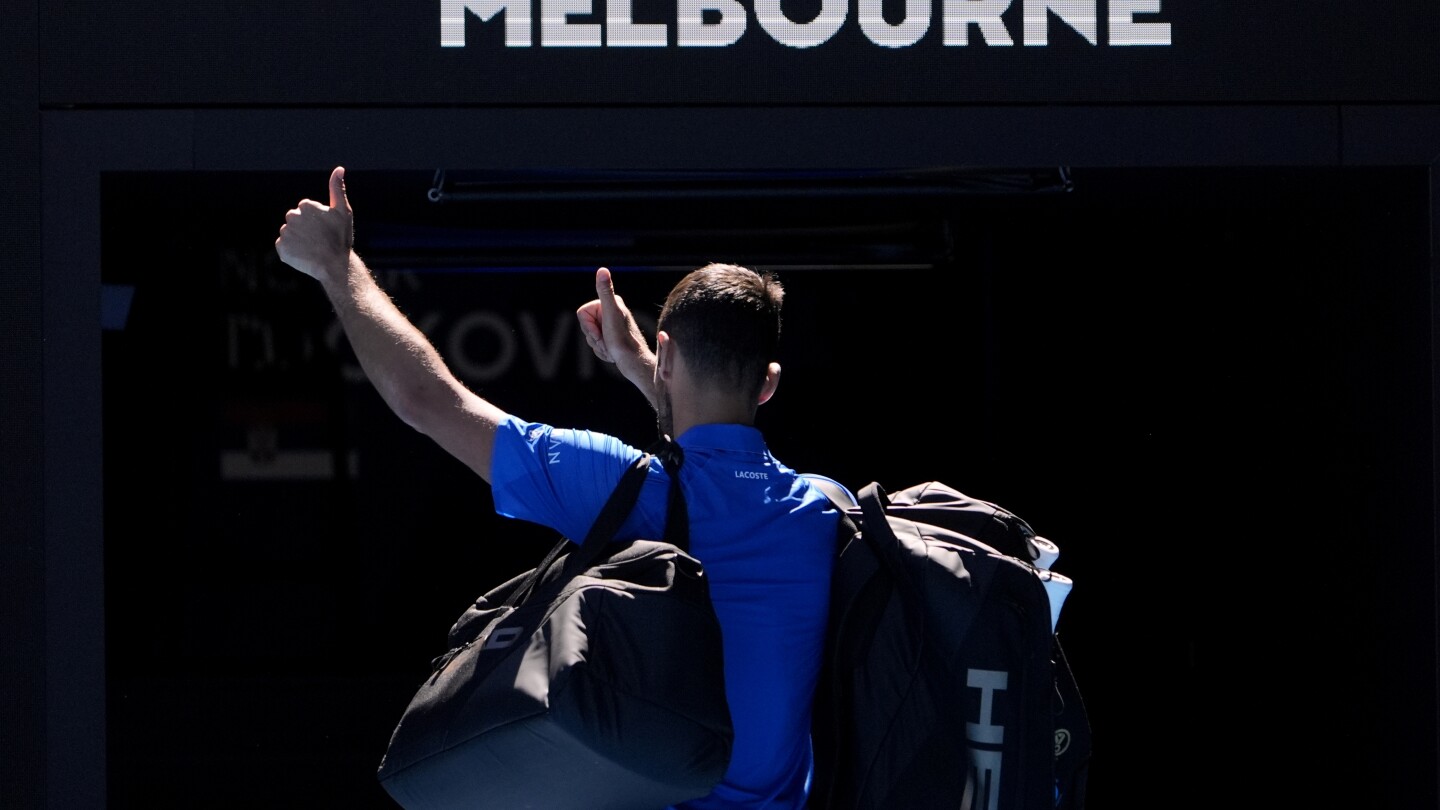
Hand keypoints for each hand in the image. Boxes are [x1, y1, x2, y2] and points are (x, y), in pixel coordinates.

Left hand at [275, 166, 354, 282]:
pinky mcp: (281, 248)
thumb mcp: (343, 211)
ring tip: (313, 249)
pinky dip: (292, 252)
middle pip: (296, 221)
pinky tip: (304, 256)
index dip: (317, 221)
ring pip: (290, 234)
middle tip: (319, 240)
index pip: (306, 211)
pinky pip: (284, 248)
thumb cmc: (341, 238)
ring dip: (299, 240)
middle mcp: (292, 216)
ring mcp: (285, 233)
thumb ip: (337, 189)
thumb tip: (339, 168)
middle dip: (305, 229)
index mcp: (305, 206)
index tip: (325, 230)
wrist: (334, 264)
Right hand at [577, 267, 649, 368]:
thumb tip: (602, 270)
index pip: (582, 313)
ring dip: (598, 346)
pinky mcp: (612, 337)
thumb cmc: (622, 339)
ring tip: (611, 347)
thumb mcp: (611, 313)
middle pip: (585, 325)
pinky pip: (596, 345)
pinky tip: (613, 353)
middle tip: (607, 341)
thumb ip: (605, 291)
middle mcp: (611, 311)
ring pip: (590, 336)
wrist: (633, 362)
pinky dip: (602, 352)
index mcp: (610, 302)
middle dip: (593, 337)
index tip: (601, 332)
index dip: (588, 327)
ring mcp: (611, 325)